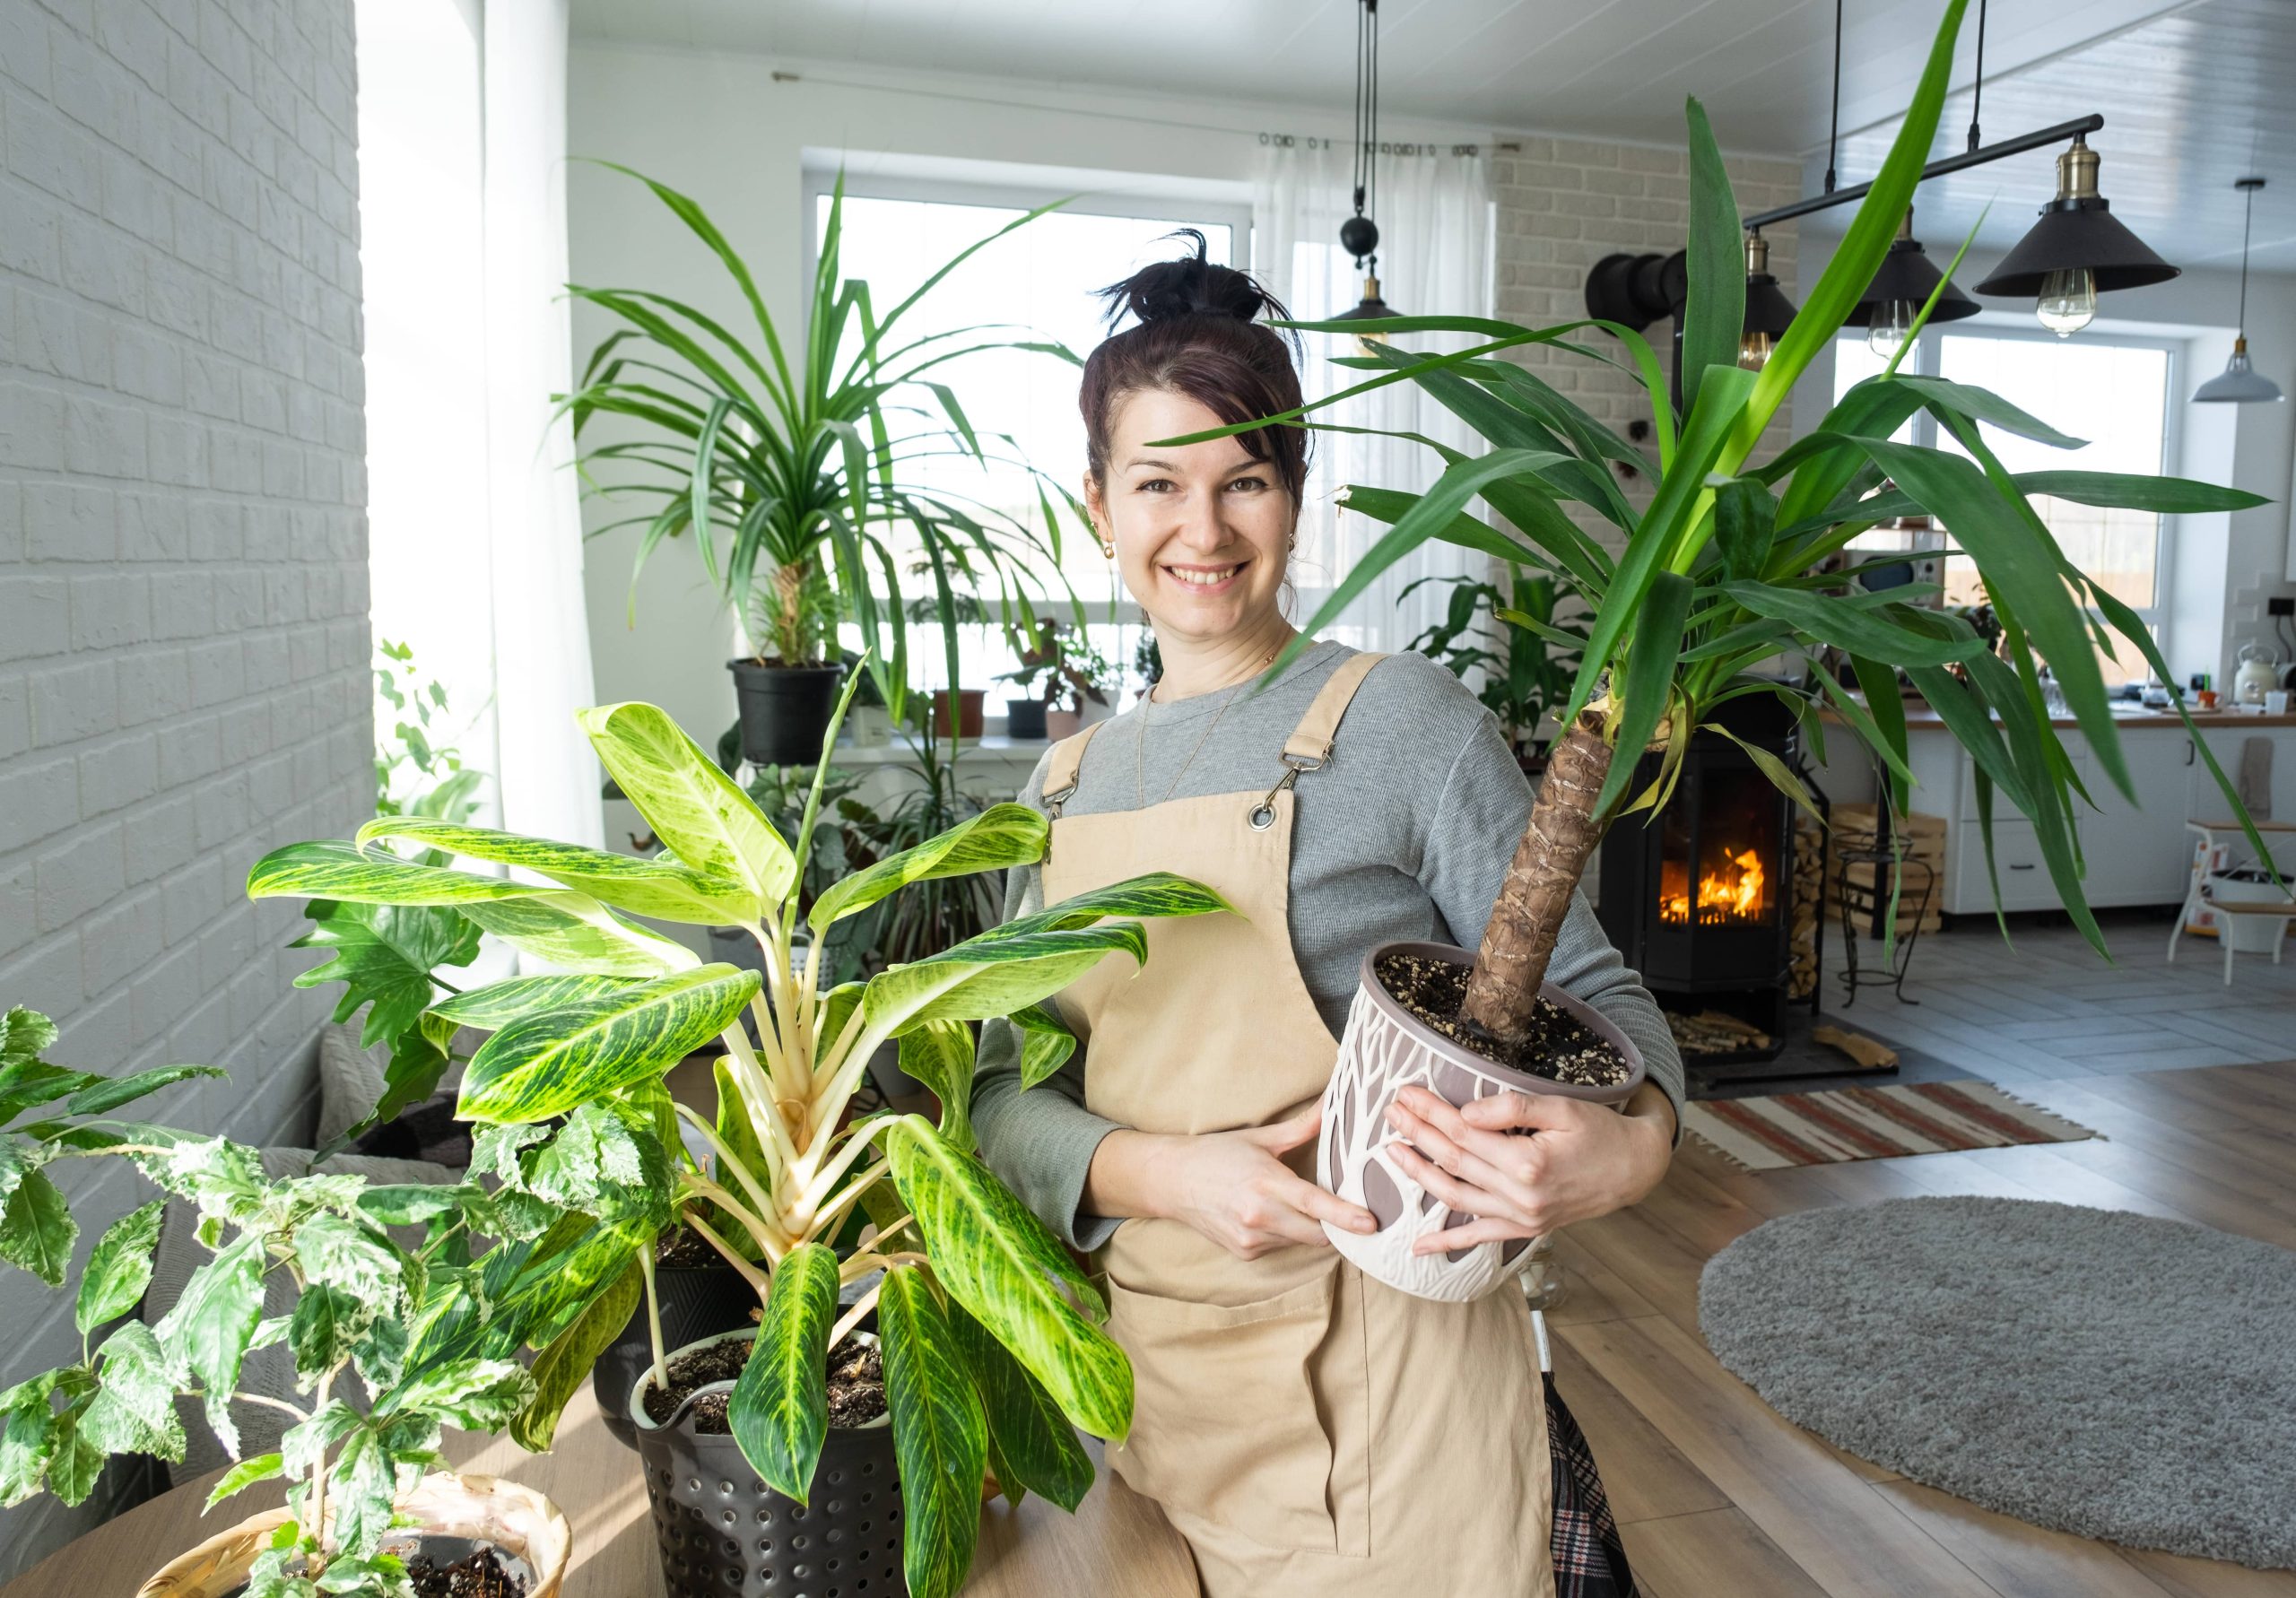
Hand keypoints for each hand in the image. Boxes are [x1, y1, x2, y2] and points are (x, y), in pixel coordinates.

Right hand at [1143, 1104, 1378, 1261]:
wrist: (1171, 1180)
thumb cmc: (1216, 1154)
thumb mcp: (1260, 1137)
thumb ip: (1302, 1128)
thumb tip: (1333, 1104)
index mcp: (1265, 1182)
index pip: (1314, 1204)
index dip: (1345, 1216)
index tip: (1371, 1222)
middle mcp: (1258, 1216)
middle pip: (1317, 1234)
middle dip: (1338, 1227)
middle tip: (1356, 1214)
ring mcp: (1251, 1239)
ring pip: (1301, 1241)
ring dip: (1312, 1229)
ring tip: (1307, 1207)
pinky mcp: (1245, 1252)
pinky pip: (1282, 1246)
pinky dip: (1288, 1234)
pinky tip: (1275, 1215)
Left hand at [1382, 1085, 1669, 1254]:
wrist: (1634, 1169)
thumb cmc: (1599, 1132)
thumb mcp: (1561, 1108)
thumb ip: (1512, 1109)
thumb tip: (1464, 1114)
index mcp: (1528, 1162)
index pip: (1463, 1133)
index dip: (1431, 1113)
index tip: (1406, 1095)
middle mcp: (1521, 1196)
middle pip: (1454, 1162)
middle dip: (1418, 1135)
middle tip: (1390, 1113)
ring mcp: (1522, 1218)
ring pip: (1457, 1198)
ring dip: (1420, 1175)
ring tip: (1393, 1152)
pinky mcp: (1525, 1230)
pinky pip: (1479, 1237)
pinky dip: (1447, 1242)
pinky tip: (1418, 1247)